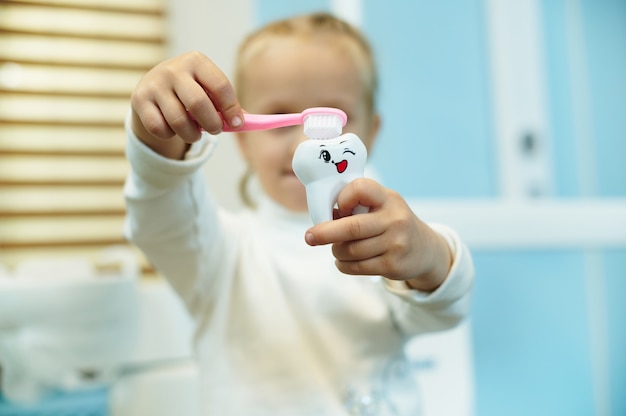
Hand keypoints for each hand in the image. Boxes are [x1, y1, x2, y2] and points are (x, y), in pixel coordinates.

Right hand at [130, 51, 243, 158]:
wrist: (154, 87)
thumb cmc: (192, 91)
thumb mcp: (209, 91)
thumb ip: (228, 106)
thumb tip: (247, 123)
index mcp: (197, 61)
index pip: (220, 86)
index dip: (232, 109)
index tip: (237, 125)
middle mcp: (173, 68)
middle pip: (199, 104)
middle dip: (212, 124)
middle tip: (215, 131)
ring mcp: (154, 83)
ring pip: (179, 121)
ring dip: (192, 135)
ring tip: (195, 133)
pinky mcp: (140, 100)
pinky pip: (160, 128)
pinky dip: (171, 135)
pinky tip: (173, 129)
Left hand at [304, 178, 451, 291]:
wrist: (424, 249)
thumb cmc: (391, 222)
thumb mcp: (381, 205)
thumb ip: (357, 205)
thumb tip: (323, 215)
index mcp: (388, 198)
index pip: (360, 189)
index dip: (343, 197)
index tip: (338, 206)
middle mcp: (394, 219)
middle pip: (351, 227)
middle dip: (325, 233)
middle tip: (309, 237)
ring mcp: (396, 243)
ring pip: (350, 250)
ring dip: (336, 251)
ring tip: (336, 249)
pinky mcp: (393, 265)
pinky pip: (356, 267)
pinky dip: (343, 265)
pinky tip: (343, 261)